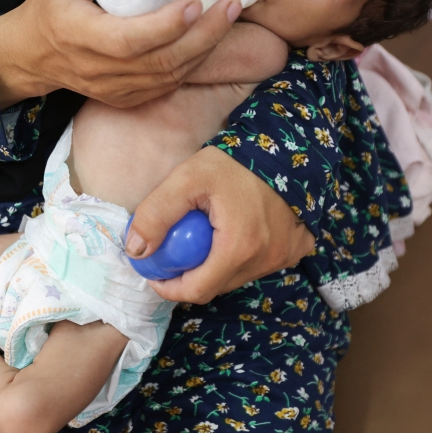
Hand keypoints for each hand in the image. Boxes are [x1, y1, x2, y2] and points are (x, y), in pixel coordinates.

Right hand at [0, 0, 241, 108]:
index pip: (127, 40)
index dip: (164, 26)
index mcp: (76, 33)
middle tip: (230, 4)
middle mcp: (95, 68)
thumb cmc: (49, 2)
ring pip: (169, 77)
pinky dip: (194, 63)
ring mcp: (112, 88)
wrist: (31, 53)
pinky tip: (211, 38)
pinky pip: (167, 86)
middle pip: (159, 62)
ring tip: (229, 15)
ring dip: (206, 48)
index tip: (194, 2)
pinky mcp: (125, 97)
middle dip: (204, 35)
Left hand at [126, 147, 314, 303]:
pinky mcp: (296, 249)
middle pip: (217, 286)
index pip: (197, 290)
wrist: (281, 143)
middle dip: (191, 276)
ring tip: (204, 239)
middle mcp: (266, 260)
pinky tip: (235, 234)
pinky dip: (244, 258)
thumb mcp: (186, 179)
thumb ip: (157, 213)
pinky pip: (262, 265)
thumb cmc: (232, 162)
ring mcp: (284, 256)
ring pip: (238, 277)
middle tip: (176, 252)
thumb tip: (136, 250)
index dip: (170, 287)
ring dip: (217, 267)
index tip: (156, 273)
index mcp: (239, 248)